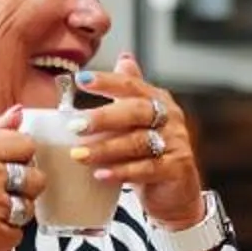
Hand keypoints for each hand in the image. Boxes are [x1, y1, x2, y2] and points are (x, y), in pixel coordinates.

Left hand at [69, 53, 204, 229]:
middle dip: (103, 117)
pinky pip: (146, 168)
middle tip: (75, 125)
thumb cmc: (153, 153)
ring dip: (106, 148)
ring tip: (79, 155)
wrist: (176, 192)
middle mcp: (170, 118)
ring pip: (138, 142)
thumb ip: (131, 92)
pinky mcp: (176, 168)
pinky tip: (100, 175)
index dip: (107, 81)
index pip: (131, 85)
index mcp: (158, 101)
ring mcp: (176, 143)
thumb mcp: (141, 121)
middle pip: (136, 111)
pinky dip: (121, 172)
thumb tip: (124, 58)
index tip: (80, 80)